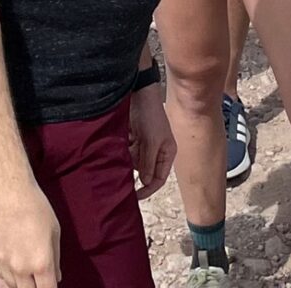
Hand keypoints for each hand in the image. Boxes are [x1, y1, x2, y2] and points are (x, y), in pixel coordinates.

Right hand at [0, 183, 62, 287]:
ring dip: (22, 283)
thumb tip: (56, 276)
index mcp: (41, 263)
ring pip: (13, 285)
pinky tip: (14, 266)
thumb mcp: (55, 232)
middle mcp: (21, 268)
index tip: (51, 285)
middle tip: (40, 280)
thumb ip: (55, 258)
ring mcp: (4, 263)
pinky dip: (8, 274)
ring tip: (28, 274)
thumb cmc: (35, 207)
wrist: (9, 192)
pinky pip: (1, 274)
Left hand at [128, 82, 174, 197]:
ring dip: (127, 158)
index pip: (159, 178)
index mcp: (167, 153)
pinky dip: (123, 149)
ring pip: (134, 162)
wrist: (139, 93)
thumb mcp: (152, 141)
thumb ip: (148, 163)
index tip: (136, 196)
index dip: (148, 189)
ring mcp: (145, 145)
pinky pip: (127, 152)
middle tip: (126, 170)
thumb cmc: (151, 115)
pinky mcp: (134, 139)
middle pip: (145, 171)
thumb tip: (146, 182)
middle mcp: (156, 151)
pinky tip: (125, 139)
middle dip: (135, 169)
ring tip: (127, 146)